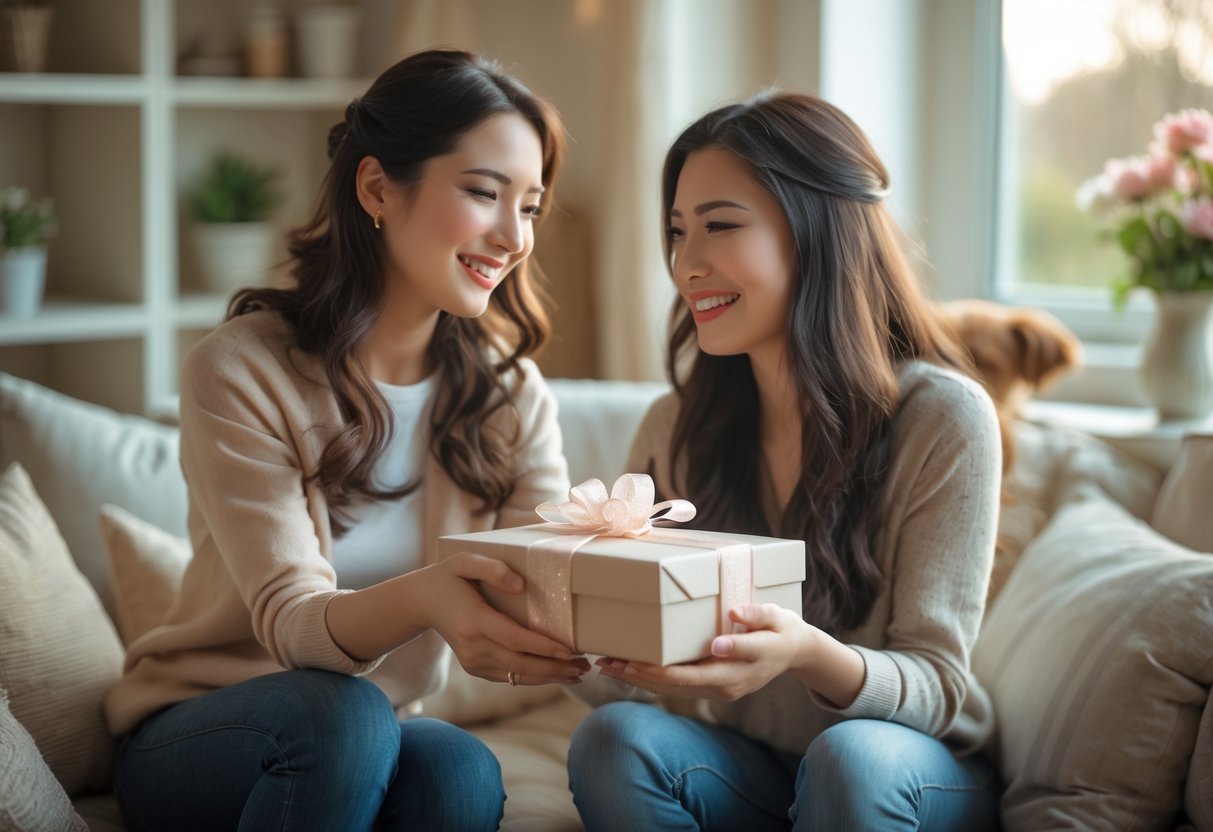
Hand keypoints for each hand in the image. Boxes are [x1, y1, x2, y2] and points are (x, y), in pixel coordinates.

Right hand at [420, 552, 589, 685]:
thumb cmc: (449, 576)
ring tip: (578, 674)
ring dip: (549, 677)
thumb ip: (493, 569)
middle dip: (554, 668)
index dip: (542, 647)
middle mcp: (473, 646)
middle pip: (520, 664)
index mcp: (473, 620)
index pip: (514, 639)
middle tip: (584, 667)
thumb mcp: (465, 561)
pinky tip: (555, 674)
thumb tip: (521, 586)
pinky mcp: (475, 667)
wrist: (422, 602)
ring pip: (517, 675)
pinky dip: (533, 677)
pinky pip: (508, 676)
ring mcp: (473, 661)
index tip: (569, 650)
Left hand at [596, 604, 810, 700]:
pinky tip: (628, 669)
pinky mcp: (712, 687)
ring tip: (607, 665)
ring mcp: (719, 690)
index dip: (668, 669)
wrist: (793, 652)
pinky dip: (650, 679)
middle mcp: (727, 685)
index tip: (640, 661)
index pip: (698, 672)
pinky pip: (677, 686)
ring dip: (638, 678)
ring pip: (673, 689)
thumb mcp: (777, 618)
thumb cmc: (782, 629)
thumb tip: (735, 614)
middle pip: (677, 684)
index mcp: (742, 667)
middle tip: (607, 662)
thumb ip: (756, 616)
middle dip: (639, 674)